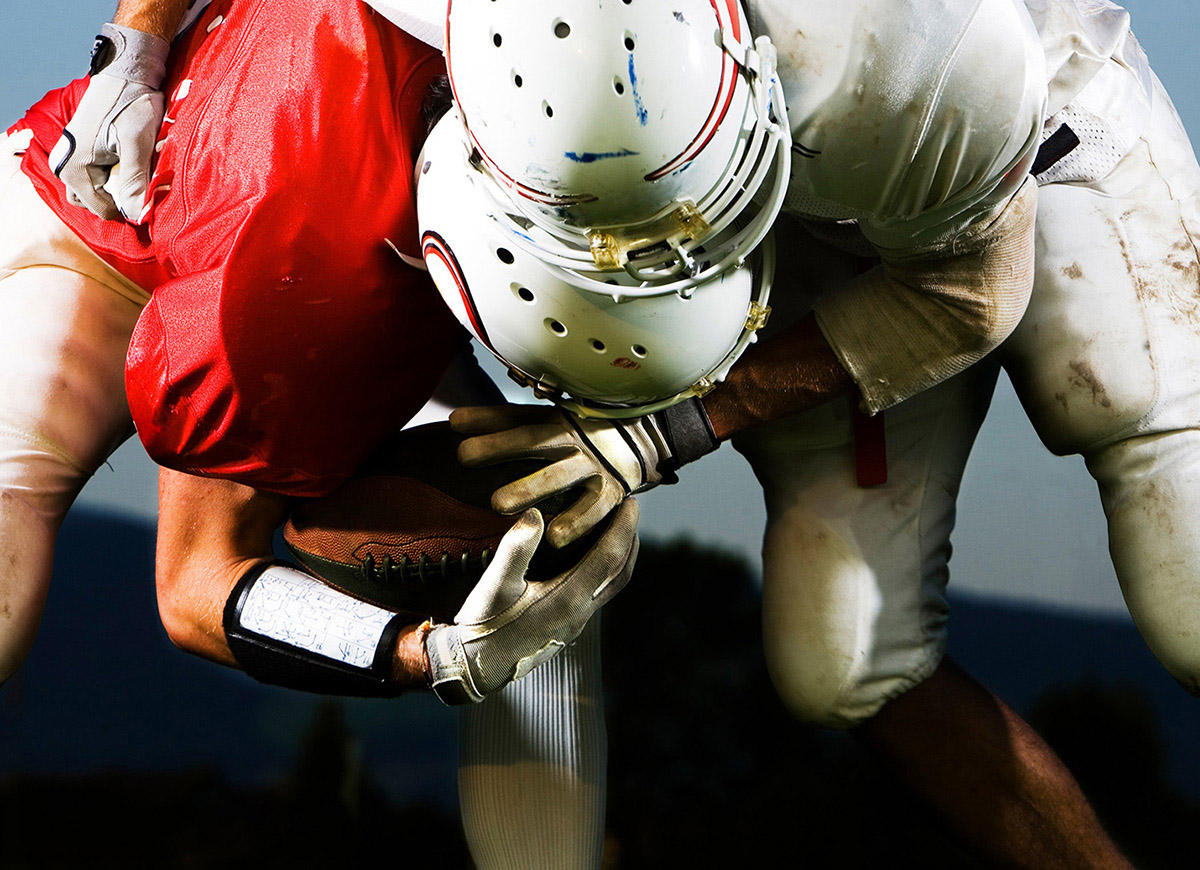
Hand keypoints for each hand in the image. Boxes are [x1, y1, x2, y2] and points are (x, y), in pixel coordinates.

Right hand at [49, 23, 168, 221]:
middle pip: (100, 204)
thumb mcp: (138, 142)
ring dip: (122, 186)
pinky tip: (133, 158)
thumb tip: (137, 215)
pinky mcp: (83, 153)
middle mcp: (66, 168)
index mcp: (74, 169)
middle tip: (144, 175)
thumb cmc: (132, 103)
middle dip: (124, 196)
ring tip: (138, 165)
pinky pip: (101, 178)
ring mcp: (73, 160)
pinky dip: (118, 175)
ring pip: (101, 192)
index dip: (131, 206)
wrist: (126, 72)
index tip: (150, 188)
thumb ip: (136, 180)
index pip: (105, 211)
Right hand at [424, 500, 639, 703]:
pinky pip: (600, 593)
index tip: (630, 502)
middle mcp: (579, 612)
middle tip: (630, 509)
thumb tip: (534, 514)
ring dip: (621, 555)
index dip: (622, 528)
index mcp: (567, 600)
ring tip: (619, 529)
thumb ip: (515, 549)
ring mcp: (576, 622)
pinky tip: (594, 558)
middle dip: (629, 539)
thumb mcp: (494, 585)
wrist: (475, 667)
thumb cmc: (484, 626)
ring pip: (612, 585)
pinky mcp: (568, 626)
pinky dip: (607, 569)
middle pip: (620, 572)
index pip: (608, 558)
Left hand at [452, 404, 673, 547]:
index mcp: (558, 419)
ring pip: (559, 476)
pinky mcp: (614, 492)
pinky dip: (576, 523)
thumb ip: (504, 423)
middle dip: (501, 447)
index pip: (518, 417)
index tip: (454, 424)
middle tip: (465, 456)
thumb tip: (453, 422)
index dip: (487, 420)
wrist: (649, 439)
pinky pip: (594, 510)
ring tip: (497, 503)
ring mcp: (595, 465)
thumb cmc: (584, 431)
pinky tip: (554, 538)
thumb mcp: (549, 420)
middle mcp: (576, 439)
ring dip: (529, 488)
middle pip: (534, 440)